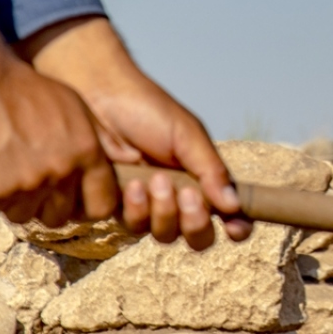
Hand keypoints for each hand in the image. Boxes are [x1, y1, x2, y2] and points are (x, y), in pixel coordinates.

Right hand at [0, 19, 117, 226]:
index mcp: (86, 154)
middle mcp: (60, 172)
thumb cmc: (30, 91)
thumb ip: (103, 138)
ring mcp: (25, 184)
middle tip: (35, 184)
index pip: (101, 206)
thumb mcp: (77, 107)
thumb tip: (133, 158)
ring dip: (16, 201)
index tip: (75, 200)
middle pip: (59, 216)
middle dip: (48, 206)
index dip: (88, 206)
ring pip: (24, 216)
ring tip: (9, 171)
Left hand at [19, 16, 246, 248]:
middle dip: (193, 220)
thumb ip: (211, 170)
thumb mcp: (186, 134)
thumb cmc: (147, 109)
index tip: (234, 227)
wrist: (95, 97)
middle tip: (184, 193)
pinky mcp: (116, 205)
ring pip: (164, 234)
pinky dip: (135, 208)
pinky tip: (131, 184)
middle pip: (197, 236)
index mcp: (203, 178)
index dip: (236, 228)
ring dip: (162, 212)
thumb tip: (234, 206)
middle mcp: (178, 196)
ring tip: (152, 180)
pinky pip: (131, 227)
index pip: (229, 214)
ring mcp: (147, 204)